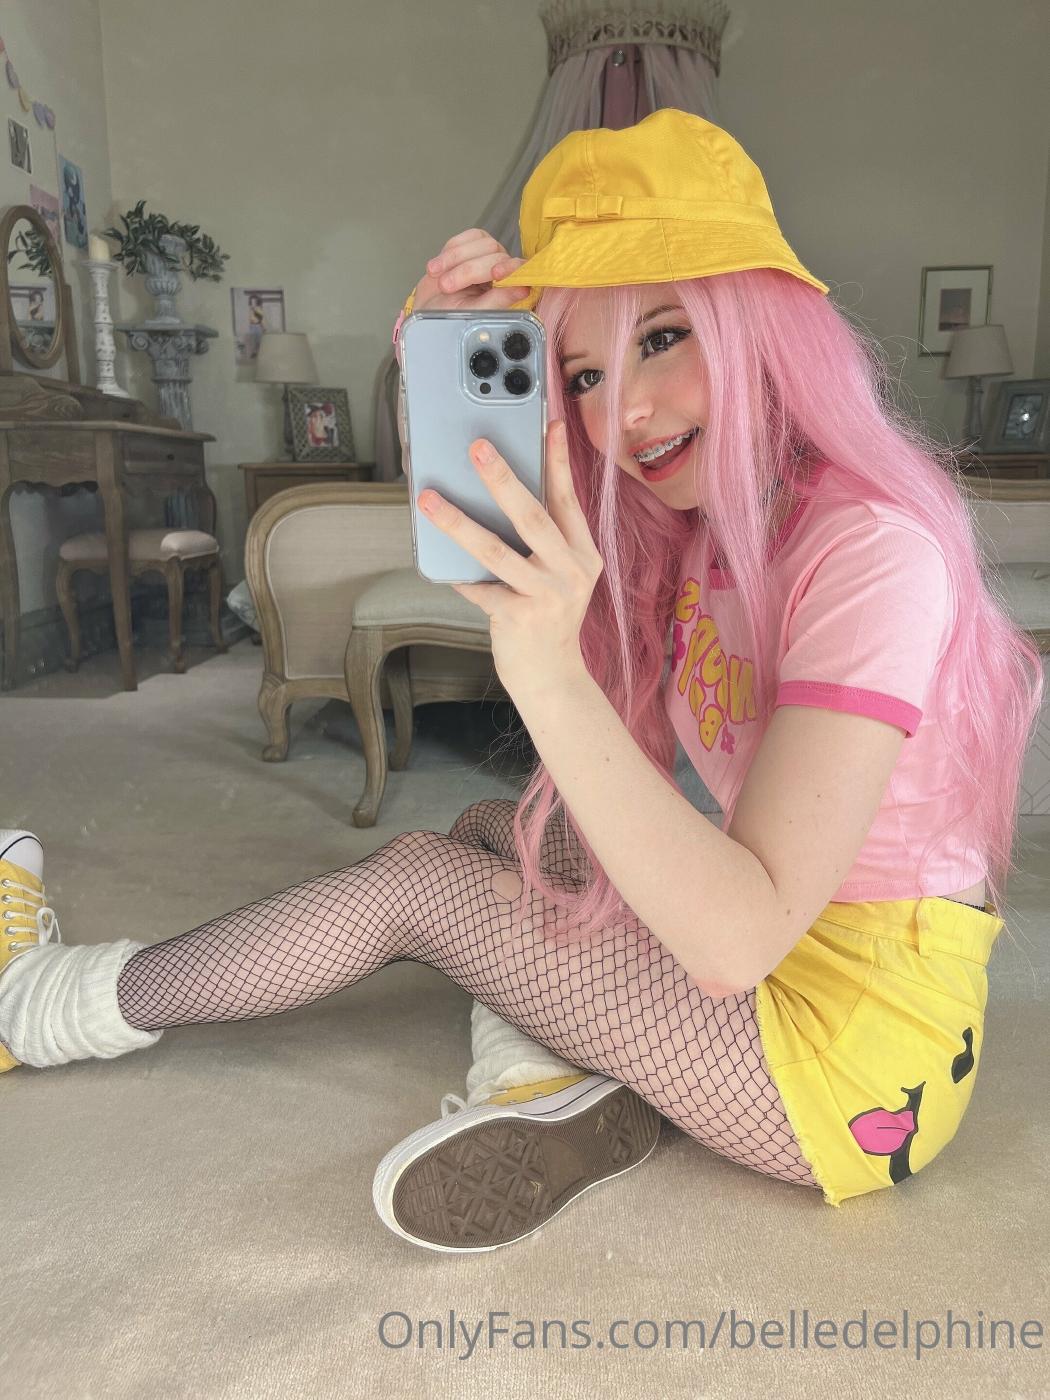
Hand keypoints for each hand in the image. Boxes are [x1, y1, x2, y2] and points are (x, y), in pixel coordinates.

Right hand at [411, 228, 529, 315]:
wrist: (429, 310)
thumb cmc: (452, 317)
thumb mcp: (475, 314)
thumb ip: (499, 301)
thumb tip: (524, 288)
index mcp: (509, 288)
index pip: (520, 269)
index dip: (510, 268)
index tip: (496, 273)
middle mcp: (502, 268)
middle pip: (495, 254)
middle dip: (467, 271)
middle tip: (446, 287)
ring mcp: (488, 255)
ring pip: (482, 242)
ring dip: (455, 259)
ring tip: (439, 279)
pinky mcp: (472, 245)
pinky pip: (466, 237)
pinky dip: (450, 250)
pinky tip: (438, 266)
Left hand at [417, 419, 601, 697]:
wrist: (552, 678)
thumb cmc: (547, 618)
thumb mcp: (558, 576)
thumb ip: (542, 540)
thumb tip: (500, 492)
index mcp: (583, 555)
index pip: (568, 500)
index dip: (558, 461)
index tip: (551, 424)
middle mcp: (570, 573)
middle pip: (533, 517)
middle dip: (503, 478)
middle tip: (478, 447)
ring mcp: (546, 597)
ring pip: (496, 551)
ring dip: (459, 522)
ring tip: (430, 499)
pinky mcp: (519, 619)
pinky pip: (480, 587)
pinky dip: (459, 575)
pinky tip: (438, 562)